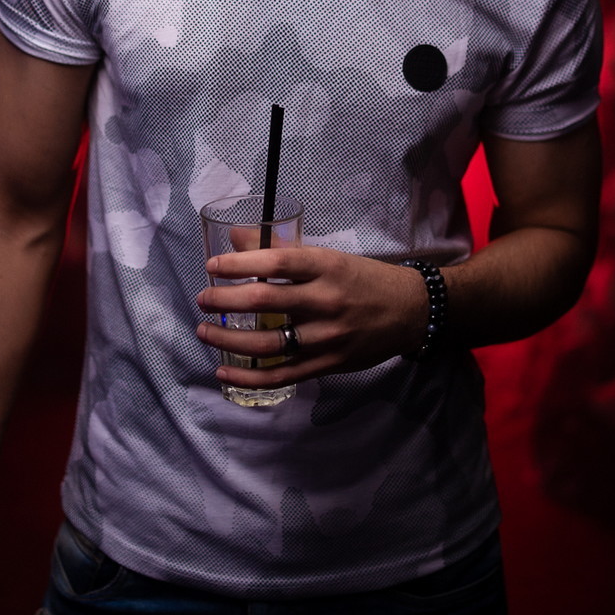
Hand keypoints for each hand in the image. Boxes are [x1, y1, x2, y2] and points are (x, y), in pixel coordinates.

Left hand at [196, 247, 429, 388]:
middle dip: (225, 300)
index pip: (276, 262)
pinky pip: (282, 374)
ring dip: (228, 339)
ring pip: (268, 342)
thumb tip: (235, 238)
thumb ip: (282, 251)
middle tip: (203, 298)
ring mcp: (327, 336)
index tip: (212, 267)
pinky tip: (224, 372)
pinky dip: (249, 377)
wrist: (411, 311)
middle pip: (265, 301)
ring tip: (205, 331)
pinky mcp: (328, 364)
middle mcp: (326, 300)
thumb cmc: (364, 279)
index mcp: (326, 267)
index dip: (239, 264)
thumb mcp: (329, 257)